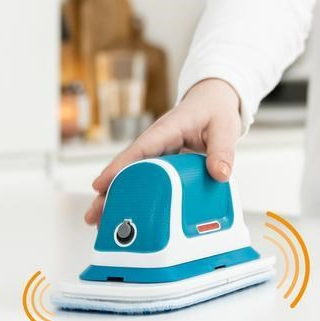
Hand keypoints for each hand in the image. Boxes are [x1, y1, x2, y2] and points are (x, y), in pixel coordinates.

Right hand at [84, 78, 241, 224]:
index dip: (120, 168)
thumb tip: (220, 175)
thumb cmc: (215, 110)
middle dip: (109, 191)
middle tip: (94, 215)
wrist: (214, 99)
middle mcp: (157, 140)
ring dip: (117, 196)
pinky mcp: (162, 159)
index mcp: (168, 129)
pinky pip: (145, 178)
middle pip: (128, 167)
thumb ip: (223, 150)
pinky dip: (134, 194)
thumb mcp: (225, 127)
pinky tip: (126, 211)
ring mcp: (157, 151)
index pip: (140, 149)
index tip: (101, 185)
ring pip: (133, 175)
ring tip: (99, 221)